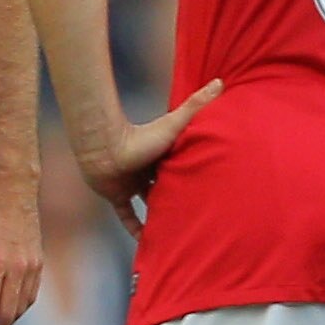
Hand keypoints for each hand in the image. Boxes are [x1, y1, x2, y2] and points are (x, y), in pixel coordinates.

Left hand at [72, 79, 223, 236]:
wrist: (104, 148)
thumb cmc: (139, 136)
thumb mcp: (175, 124)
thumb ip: (196, 105)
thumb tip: (220, 82)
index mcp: (163, 155)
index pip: (181, 167)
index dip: (193, 176)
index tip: (209, 187)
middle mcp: (148, 170)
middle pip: (166, 187)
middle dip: (179, 198)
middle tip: (197, 214)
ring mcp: (132, 184)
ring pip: (149, 203)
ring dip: (159, 215)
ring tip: (177, 231)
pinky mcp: (117, 196)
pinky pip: (127, 217)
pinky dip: (135, 229)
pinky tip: (147, 243)